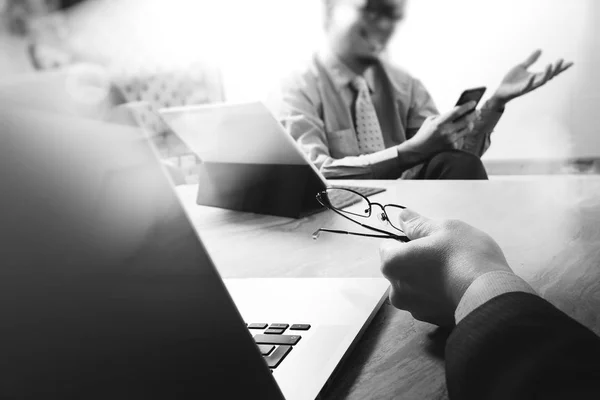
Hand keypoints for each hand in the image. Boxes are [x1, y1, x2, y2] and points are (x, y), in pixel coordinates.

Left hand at [379, 208, 512, 326]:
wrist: (490, 295)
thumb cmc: (464, 255)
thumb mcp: (443, 228)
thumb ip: (417, 224)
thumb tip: (402, 217)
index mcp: (392, 264)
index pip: (387, 247)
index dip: (405, 240)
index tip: (425, 240)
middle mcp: (396, 290)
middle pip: (400, 269)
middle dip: (414, 261)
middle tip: (441, 254)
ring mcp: (413, 309)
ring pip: (414, 287)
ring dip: (426, 280)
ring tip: (452, 272)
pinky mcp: (431, 321)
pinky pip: (429, 302)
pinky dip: (438, 295)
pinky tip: (456, 287)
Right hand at [408, 102, 477, 157]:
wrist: (417, 150)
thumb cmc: (424, 133)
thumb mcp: (431, 121)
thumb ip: (444, 116)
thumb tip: (460, 113)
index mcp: (440, 123)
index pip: (457, 112)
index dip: (467, 106)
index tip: (474, 102)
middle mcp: (446, 132)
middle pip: (466, 120)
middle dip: (474, 114)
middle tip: (478, 111)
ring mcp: (450, 141)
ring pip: (467, 129)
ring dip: (471, 123)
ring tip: (472, 120)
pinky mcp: (452, 148)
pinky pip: (461, 138)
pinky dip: (460, 134)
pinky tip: (459, 132)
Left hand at [491, 49, 573, 107]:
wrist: (501, 91)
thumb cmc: (511, 81)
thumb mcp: (521, 67)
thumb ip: (531, 60)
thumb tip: (540, 49)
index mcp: (536, 77)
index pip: (552, 72)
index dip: (561, 68)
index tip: (571, 62)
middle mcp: (534, 82)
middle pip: (549, 76)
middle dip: (556, 69)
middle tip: (561, 60)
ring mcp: (528, 87)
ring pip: (540, 82)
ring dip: (546, 74)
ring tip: (550, 64)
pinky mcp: (519, 90)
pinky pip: (526, 87)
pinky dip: (530, 82)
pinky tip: (532, 75)